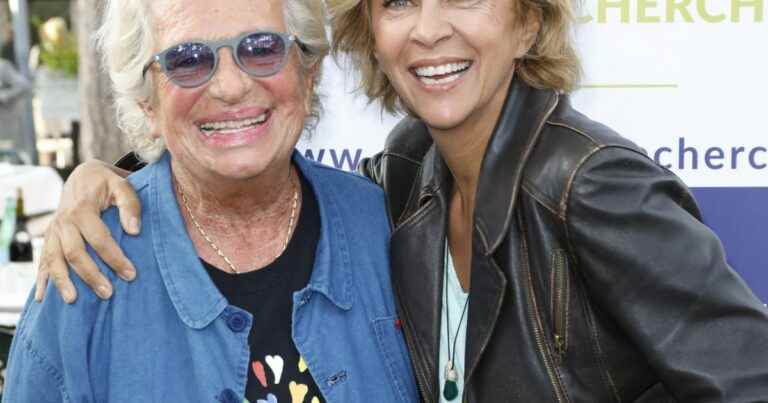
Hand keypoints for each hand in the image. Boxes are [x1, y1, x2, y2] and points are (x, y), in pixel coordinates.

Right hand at [35, 160, 140, 302]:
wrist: (83, 176)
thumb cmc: (107, 184)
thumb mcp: (122, 185)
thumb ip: (130, 205)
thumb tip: (134, 231)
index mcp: (82, 209)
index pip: (99, 239)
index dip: (115, 258)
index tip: (131, 274)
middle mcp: (63, 222)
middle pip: (74, 253)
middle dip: (91, 275)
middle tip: (108, 294)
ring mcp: (53, 231)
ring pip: (54, 259)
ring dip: (62, 281)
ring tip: (73, 300)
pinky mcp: (49, 238)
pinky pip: (42, 260)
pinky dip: (42, 279)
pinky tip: (41, 297)